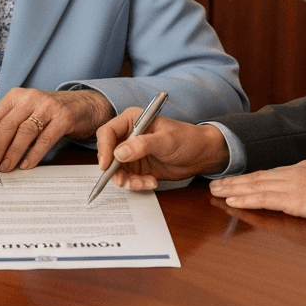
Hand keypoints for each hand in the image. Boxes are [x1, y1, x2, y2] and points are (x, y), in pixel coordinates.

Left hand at [0, 88, 114, 171]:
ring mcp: (48, 106)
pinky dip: (34, 154)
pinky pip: (45, 138)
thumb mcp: (27, 112)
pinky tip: (26, 165)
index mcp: (16, 96)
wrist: (84, 105)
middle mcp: (30, 98)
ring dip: (13, 152)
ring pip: (24, 131)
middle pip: (8, 125)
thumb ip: (10, 124)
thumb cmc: (50, 113)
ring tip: (6, 168)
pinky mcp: (64, 117)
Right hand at [95, 109, 230, 189]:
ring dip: (128, 180)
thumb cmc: (186, 139)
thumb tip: (118, 154)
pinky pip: (129, 178)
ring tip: (146, 182)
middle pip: (108, 154)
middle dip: (115, 170)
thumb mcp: (165, 140)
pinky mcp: (139, 167)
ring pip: (117, 170)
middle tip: (124, 181)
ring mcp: (132, 153)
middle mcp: (128, 136)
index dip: (103, 149)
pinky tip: (152, 182)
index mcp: (131, 121)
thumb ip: (141, 145)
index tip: (106, 166)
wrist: (202, 154)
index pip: (107, 133)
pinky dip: (137, 184)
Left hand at [209, 160, 305, 222]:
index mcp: (299, 169)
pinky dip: (246, 200)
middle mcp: (291, 174)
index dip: (248, 177)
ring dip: (233, 190)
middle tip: (214, 184)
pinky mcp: (293, 201)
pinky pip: (264, 199)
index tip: (233, 179)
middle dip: (233, 181)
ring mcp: (291, 186)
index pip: (267, 173)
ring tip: (216, 192)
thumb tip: (303, 187)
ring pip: (254, 186)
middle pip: (255, 177)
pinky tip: (232, 202)